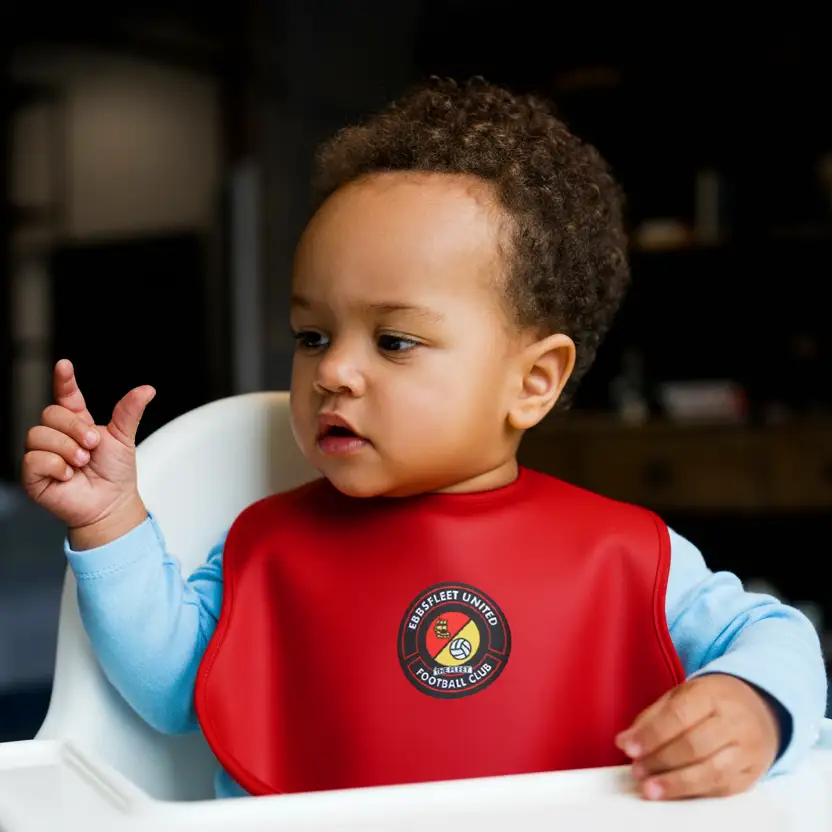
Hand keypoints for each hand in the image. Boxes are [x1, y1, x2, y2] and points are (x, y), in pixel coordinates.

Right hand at [22, 359, 155, 548]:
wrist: (111, 504)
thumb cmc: (115, 472)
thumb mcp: (124, 439)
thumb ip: (129, 412)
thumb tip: (147, 390)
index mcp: (76, 421)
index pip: (65, 395)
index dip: (63, 380)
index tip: (65, 365)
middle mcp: (56, 434)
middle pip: (50, 413)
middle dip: (75, 429)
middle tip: (92, 446)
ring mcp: (42, 453)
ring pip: (38, 435)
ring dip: (67, 449)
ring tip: (82, 463)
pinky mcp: (33, 474)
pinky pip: (33, 459)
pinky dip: (56, 466)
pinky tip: (67, 475)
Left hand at [615, 674, 779, 799]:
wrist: (759, 709)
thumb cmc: (711, 702)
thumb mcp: (681, 695)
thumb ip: (652, 717)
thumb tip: (625, 742)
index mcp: (712, 694)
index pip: (679, 715)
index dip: (652, 735)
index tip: (628, 748)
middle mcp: (734, 721)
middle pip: (695, 746)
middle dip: (661, 761)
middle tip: (637, 771)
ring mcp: (748, 749)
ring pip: (712, 772)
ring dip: (677, 784)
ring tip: (651, 788)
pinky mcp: (753, 773)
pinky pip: (723, 788)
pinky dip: (695, 793)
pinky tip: (675, 793)